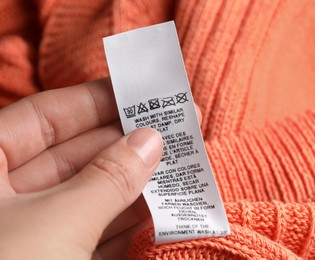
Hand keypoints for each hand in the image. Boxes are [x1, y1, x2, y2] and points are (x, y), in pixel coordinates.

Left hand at [0, 79, 200, 258]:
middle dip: (125, 145)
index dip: (94, 101)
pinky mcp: (51, 259)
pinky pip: (90, 233)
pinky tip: (157, 210)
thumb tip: (151, 140)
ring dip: (133, 185)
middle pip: (73, 156)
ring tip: (176, 167)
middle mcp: (3, 195)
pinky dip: (123, 224)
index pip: (44, 117)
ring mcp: (26, 232)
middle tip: (173, 130)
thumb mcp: (57, 222)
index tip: (140, 92)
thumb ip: (107, 179)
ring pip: (87, 196)